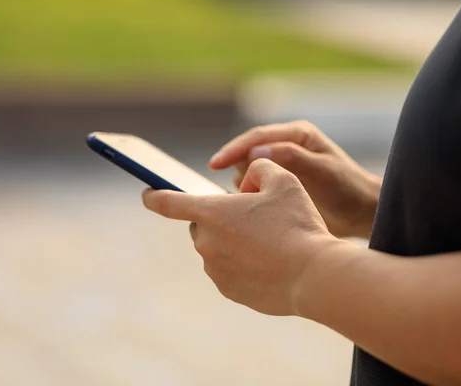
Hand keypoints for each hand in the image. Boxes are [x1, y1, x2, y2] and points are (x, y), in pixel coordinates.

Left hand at [142, 159, 338, 315]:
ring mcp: (215, 270)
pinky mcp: (229, 291)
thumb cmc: (297, 224)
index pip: (168, 202)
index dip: (154, 196)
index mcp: (211, 213)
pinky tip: (268, 261)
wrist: (314, 275)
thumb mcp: (282, 179)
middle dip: (220, 218)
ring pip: (216, 249)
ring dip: (232, 242)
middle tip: (253, 218)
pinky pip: (228, 270)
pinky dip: (241, 264)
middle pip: (201, 225)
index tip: (146, 195)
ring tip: (267, 242)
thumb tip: (247, 182)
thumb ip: (259, 169)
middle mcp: (205, 243)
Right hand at [209, 121, 381, 238]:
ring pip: (246, 172)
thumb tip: (255, 152)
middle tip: (246, 195)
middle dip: (240, 172)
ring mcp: (280, 166)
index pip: (256, 138)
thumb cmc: (347, 189)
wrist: (361, 213)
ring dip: (245, 186)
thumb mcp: (323, 172)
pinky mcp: (277, 185)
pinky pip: (253, 186)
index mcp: (296, 135)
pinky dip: (250, 196)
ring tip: (255, 204)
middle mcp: (285, 147)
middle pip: (246, 154)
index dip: (233, 150)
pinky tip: (256, 210)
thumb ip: (291, 158)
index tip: (215, 164)